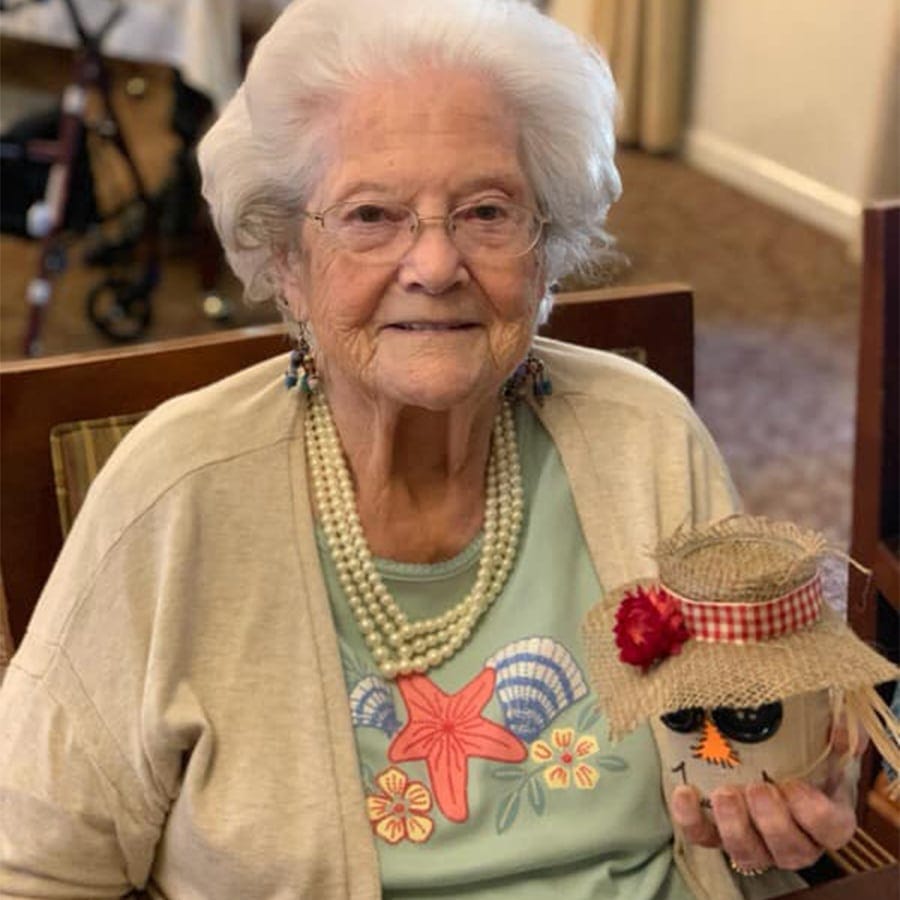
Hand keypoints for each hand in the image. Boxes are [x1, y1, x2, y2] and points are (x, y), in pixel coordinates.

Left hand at [671, 717, 863, 872]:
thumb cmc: (805, 755)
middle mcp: (795, 841)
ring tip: (724, 793)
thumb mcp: (827, 743)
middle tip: (757, 789)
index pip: (831, 830)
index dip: (814, 814)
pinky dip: (691, 820)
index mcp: (828, 820)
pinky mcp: (719, 835)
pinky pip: (703, 837)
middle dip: (772, 822)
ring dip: (734, 826)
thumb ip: (841, 734)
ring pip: (748, 853)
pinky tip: (684, 793)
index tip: (795, 785)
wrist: (773, 759)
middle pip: (790, 850)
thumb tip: (839, 730)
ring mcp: (756, 843)